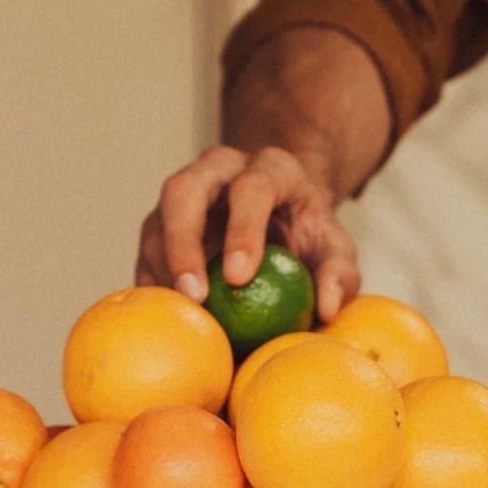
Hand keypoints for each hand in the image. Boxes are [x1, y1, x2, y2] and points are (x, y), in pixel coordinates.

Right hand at [136, 27, 391, 322]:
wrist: (281, 217)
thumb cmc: (310, 236)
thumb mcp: (336, 251)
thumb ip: (340, 274)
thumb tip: (327, 309)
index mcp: (269, 169)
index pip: (252, 188)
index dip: (243, 230)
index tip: (240, 278)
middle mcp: (217, 170)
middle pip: (184, 191)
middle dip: (183, 243)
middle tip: (194, 296)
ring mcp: (184, 195)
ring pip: (157, 221)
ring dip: (162, 269)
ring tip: (177, 314)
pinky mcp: (161, 223)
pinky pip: (147, 251)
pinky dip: (152, 283)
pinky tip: (164, 318)